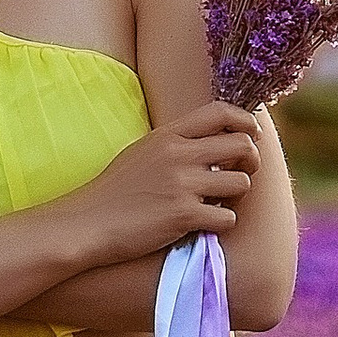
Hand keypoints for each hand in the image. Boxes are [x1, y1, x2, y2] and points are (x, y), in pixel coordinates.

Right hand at [56, 102, 262, 265]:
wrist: (86, 223)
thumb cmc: (114, 192)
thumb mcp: (143, 153)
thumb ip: (176, 144)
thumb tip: (213, 143)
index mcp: (168, 135)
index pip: (221, 112)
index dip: (246, 122)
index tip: (250, 136)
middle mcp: (179, 154)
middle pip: (242, 145)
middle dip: (250, 162)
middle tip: (239, 175)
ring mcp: (182, 184)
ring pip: (241, 183)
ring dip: (236, 197)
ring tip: (216, 203)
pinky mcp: (184, 215)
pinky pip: (228, 217)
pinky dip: (221, 224)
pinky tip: (203, 224)